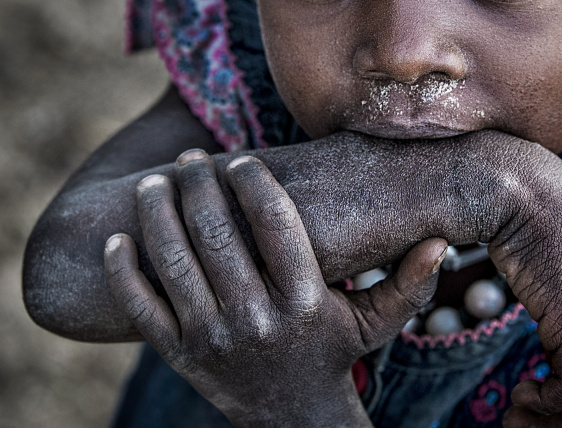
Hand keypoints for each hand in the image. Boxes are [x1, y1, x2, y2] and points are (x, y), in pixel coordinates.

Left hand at [103, 150, 446, 427]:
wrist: (292, 418)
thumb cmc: (334, 354)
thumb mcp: (376, 323)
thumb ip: (409, 282)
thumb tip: (443, 240)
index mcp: (304, 301)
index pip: (275, 224)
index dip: (253, 183)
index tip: (240, 160)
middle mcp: (256, 318)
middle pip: (218, 235)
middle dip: (199, 187)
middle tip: (190, 159)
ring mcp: (213, 338)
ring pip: (175, 263)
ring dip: (158, 214)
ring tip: (154, 184)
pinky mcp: (180, 356)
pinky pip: (142, 308)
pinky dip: (124, 271)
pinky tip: (119, 238)